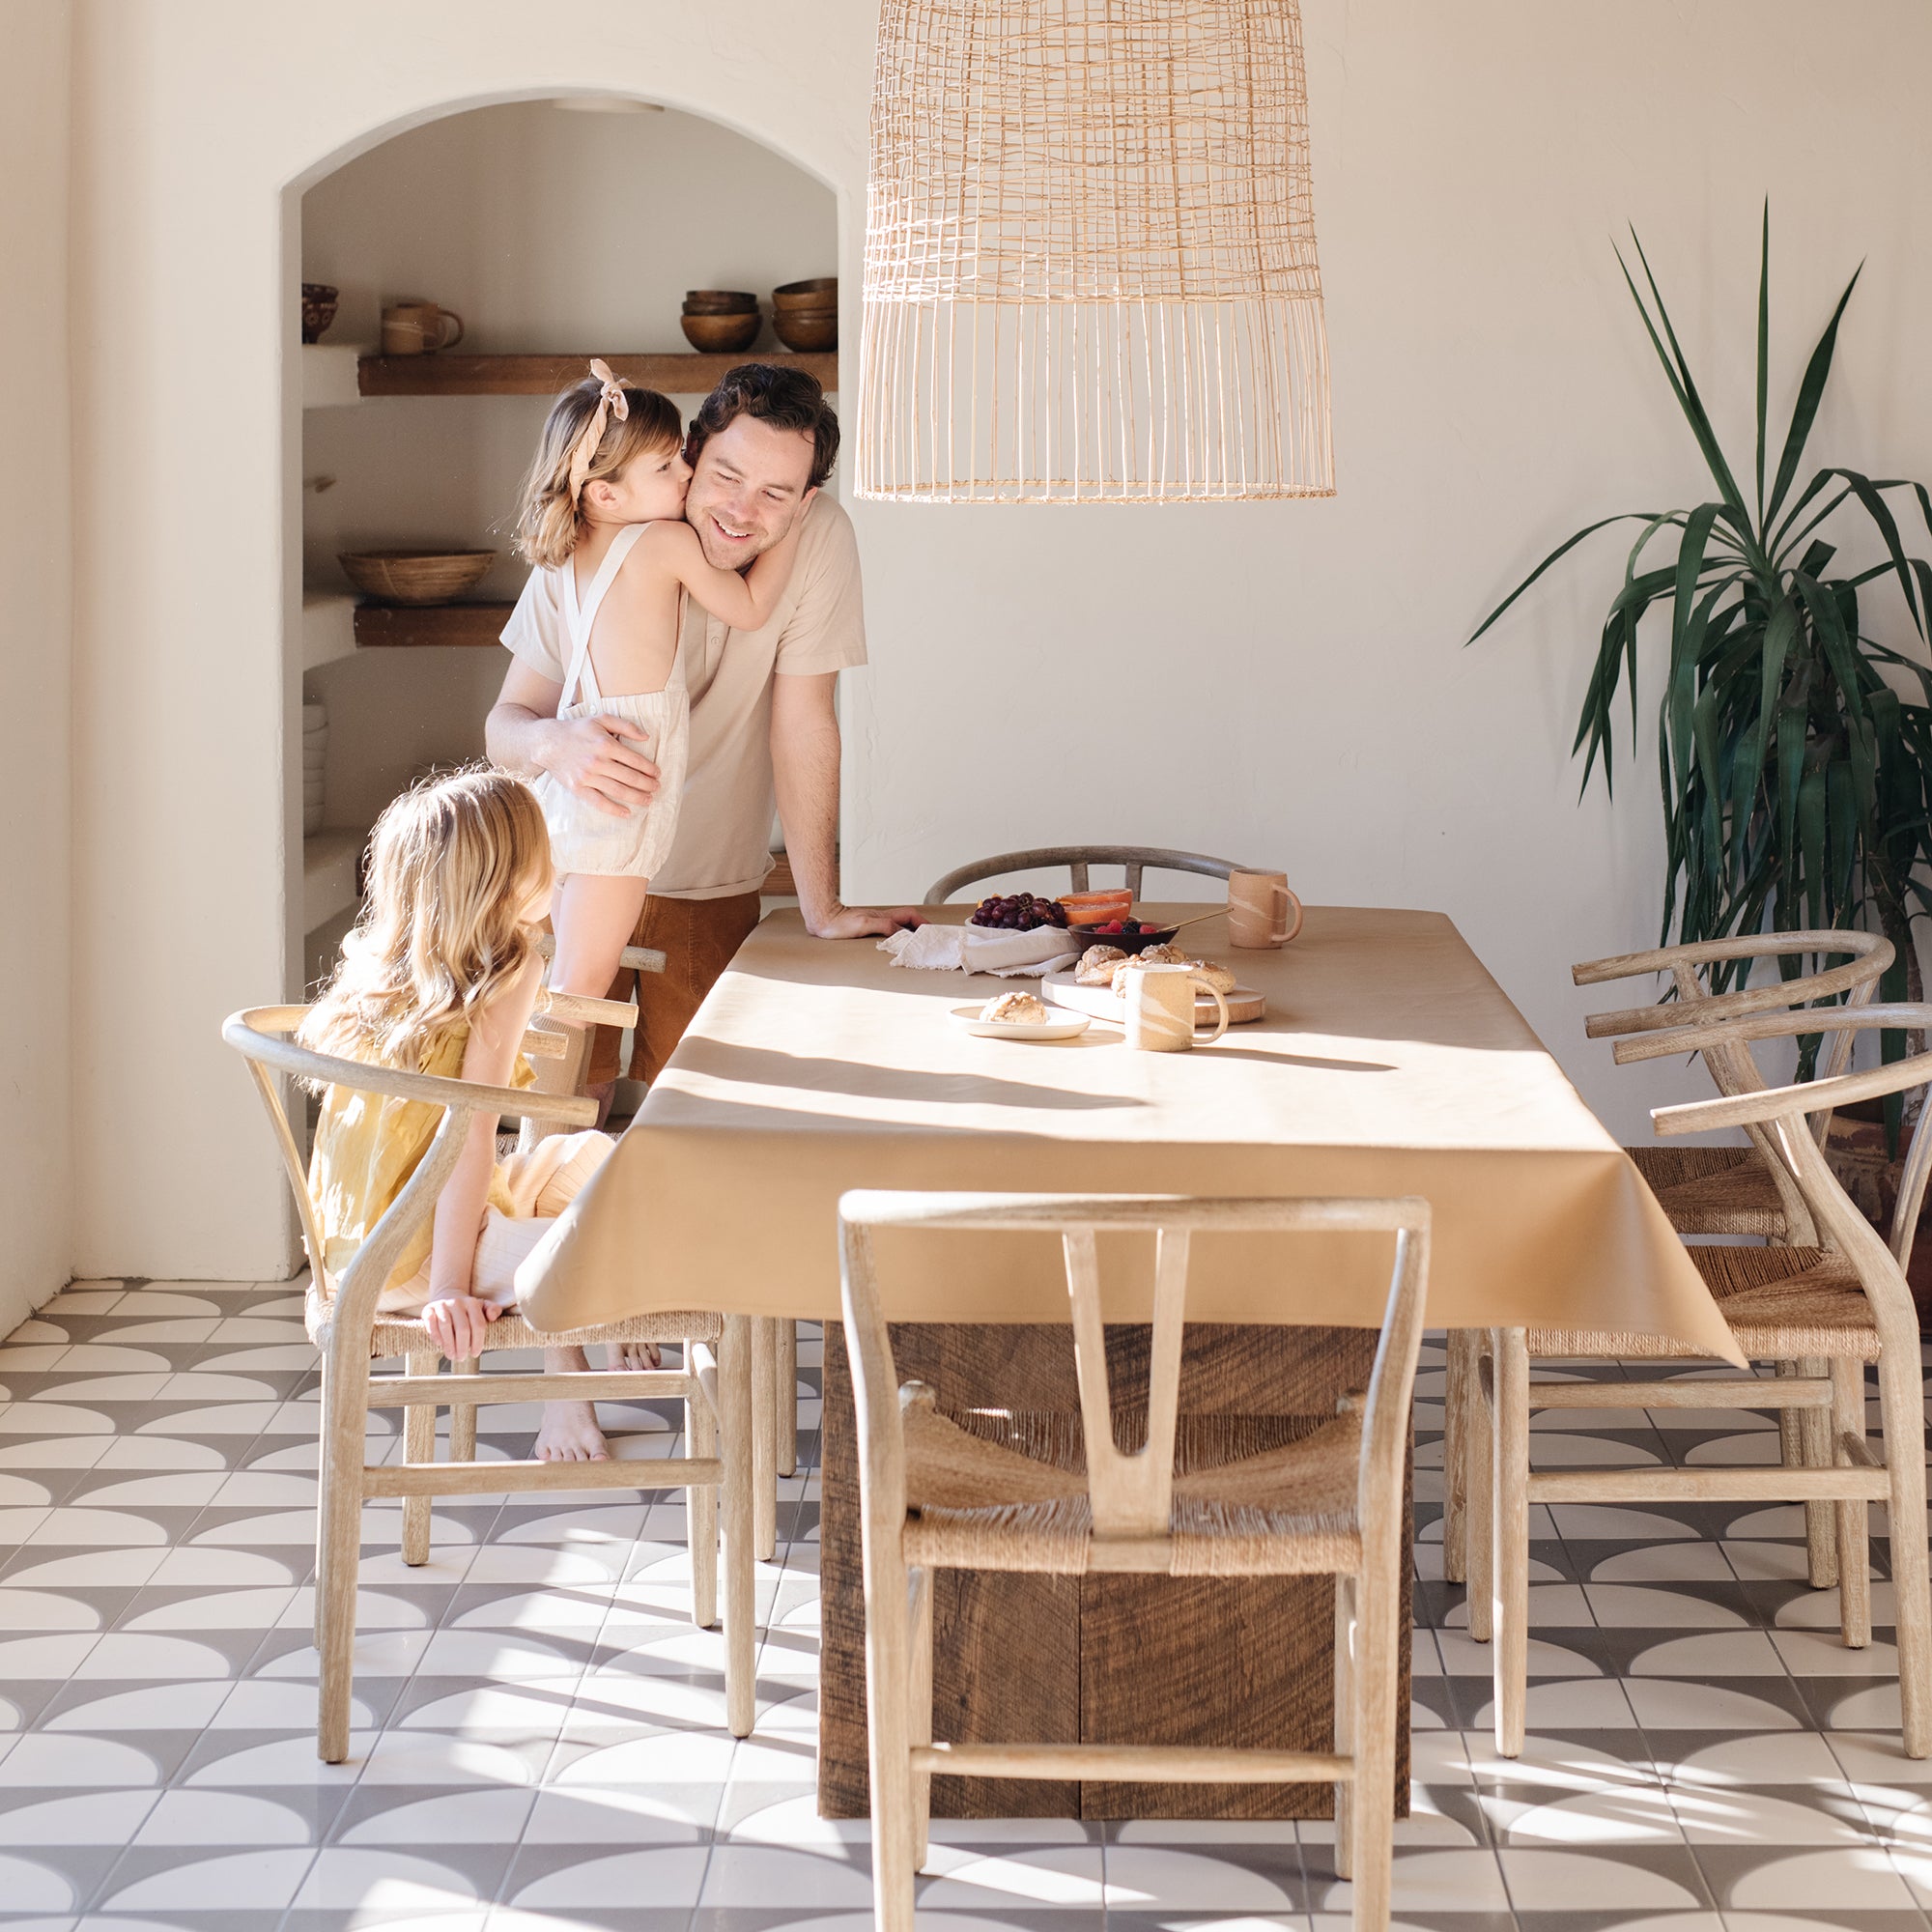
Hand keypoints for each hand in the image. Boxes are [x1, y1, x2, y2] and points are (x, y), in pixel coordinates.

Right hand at [421, 1291, 501, 1362]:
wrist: (446, 1295)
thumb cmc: (466, 1308)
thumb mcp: (482, 1306)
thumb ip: (493, 1309)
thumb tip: (493, 1317)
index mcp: (472, 1303)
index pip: (478, 1325)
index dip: (477, 1342)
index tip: (475, 1354)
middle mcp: (457, 1302)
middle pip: (462, 1328)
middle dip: (462, 1347)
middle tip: (461, 1358)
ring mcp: (441, 1305)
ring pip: (446, 1326)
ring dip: (449, 1344)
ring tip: (451, 1355)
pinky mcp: (428, 1309)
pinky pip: (431, 1323)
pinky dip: (435, 1335)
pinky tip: (439, 1344)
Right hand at [541, 715, 659, 818]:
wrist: (547, 742)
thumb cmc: (577, 729)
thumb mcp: (601, 719)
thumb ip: (625, 725)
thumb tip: (646, 736)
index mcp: (606, 744)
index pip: (635, 760)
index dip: (650, 769)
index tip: (657, 774)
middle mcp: (598, 761)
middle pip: (630, 778)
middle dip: (647, 785)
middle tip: (657, 788)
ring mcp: (587, 777)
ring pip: (618, 791)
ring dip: (637, 797)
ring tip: (648, 800)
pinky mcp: (578, 788)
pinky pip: (599, 802)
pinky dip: (614, 809)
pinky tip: (627, 813)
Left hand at [806, 903, 927, 939]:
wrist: (822, 920)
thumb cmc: (838, 924)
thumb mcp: (863, 925)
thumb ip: (883, 926)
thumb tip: (900, 931)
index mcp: (883, 917)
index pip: (910, 915)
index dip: (923, 922)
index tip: (932, 931)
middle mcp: (881, 918)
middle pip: (908, 919)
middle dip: (921, 926)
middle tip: (930, 937)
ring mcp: (875, 922)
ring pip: (899, 925)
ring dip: (911, 931)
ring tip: (919, 942)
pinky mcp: (868, 928)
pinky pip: (890, 931)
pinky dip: (899, 935)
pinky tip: (898, 943)